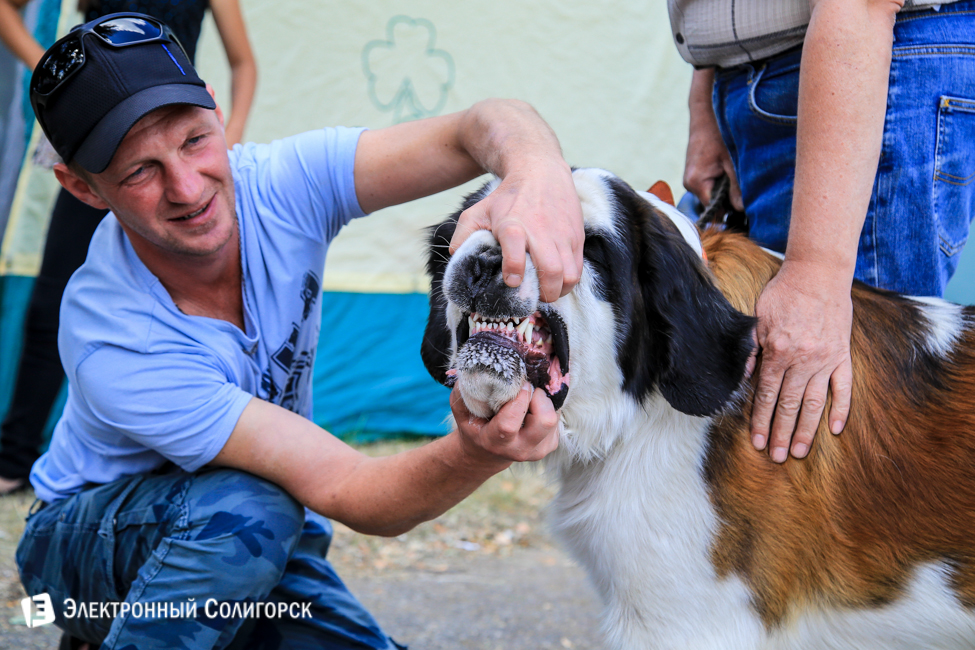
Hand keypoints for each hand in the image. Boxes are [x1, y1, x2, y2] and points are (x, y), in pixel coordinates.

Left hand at [449, 158, 583, 302]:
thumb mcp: (479, 211)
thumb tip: (456, 258)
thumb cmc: (507, 198)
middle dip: (543, 294)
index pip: (515, 251)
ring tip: (546, 291)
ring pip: (569, 276)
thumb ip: (464, 235)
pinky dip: (568, 282)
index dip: (514, 270)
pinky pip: (577, 269)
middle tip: (533, 297)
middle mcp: (540, 231)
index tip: (511, 281)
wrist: (541, 171)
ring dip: (558, 291)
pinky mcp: (576, 237)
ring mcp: (562, 236)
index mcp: (512, 225)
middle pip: (551, 271)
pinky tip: (557, 281)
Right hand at [452, 381, 559, 463]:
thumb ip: (465, 393)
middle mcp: (519, 449)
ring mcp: (537, 450)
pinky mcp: (550, 445)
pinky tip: (532, 409)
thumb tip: (473, 369)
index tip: (519, 382)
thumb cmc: (475, 426)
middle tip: (528, 389)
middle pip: (545, 422)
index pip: (510, 423)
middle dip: (539, 398)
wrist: (487, 452)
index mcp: (495, 442)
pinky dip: (547, 408)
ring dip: (543, 402)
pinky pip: (557, 419)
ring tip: (528, 399)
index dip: (519, 399)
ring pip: (554, 418)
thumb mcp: (464, 411)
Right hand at [684, 69, 742, 210]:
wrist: (704, 116)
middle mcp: (689, 184)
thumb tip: (742, 209)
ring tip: (735, 175)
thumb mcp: (732, 162)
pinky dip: (719, 183)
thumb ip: (737, 188)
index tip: (745, 210)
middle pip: (712, 204)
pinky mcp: (693, 175)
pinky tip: (728, 171)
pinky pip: (708, 187)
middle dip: (728, 200)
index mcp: (696, 182)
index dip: (729, 210)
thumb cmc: (718, 135)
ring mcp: (690, 180)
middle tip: (745, 190)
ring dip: (724, 190)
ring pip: (711, 195)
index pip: (713, 209)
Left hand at [750, 261, 852, 461]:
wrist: (819, 274)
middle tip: (777, 457)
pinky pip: (844, 388)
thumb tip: (743, 377)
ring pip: (815, 402)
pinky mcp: (843, 355)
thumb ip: (751, 350)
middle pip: (789, 405)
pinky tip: (836, 429)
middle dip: (781, 433)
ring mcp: (826, 360)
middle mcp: (804, 360)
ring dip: (806, 429)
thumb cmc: (783, 294)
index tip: (757, 442)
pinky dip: (841, 409)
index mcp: (779, 352)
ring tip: (799, 451)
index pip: (767, 395)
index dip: (760, 421)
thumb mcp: (757, 319)